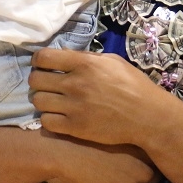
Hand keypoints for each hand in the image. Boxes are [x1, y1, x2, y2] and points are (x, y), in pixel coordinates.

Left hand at [30, 49, 172, 147]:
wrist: (147, 116)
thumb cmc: (133, 85)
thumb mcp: (112, 61)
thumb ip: (86, 57)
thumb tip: (63, 54)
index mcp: (85, 64)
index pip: (43, 57)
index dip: (39, 60)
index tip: (43, 65)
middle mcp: (75, 84)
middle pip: (35, 80)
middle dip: (38, 80)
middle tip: (47, 84)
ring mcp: (74, 108)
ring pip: (37, 101)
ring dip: (42, 100)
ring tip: (52, 101)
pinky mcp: (75, 128)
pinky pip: (46, 122)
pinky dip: (49, 118)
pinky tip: (58, 116)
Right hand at [51, 134, 158, 182]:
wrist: (71, 155)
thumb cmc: (93, 141)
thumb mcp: (119, 136)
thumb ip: (136, 143)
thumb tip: (151, 144)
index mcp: (144, 155)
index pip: (158, 166)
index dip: (150, 167)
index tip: (142, 166)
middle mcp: (142, 172)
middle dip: (147, 181)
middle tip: (134, 177)